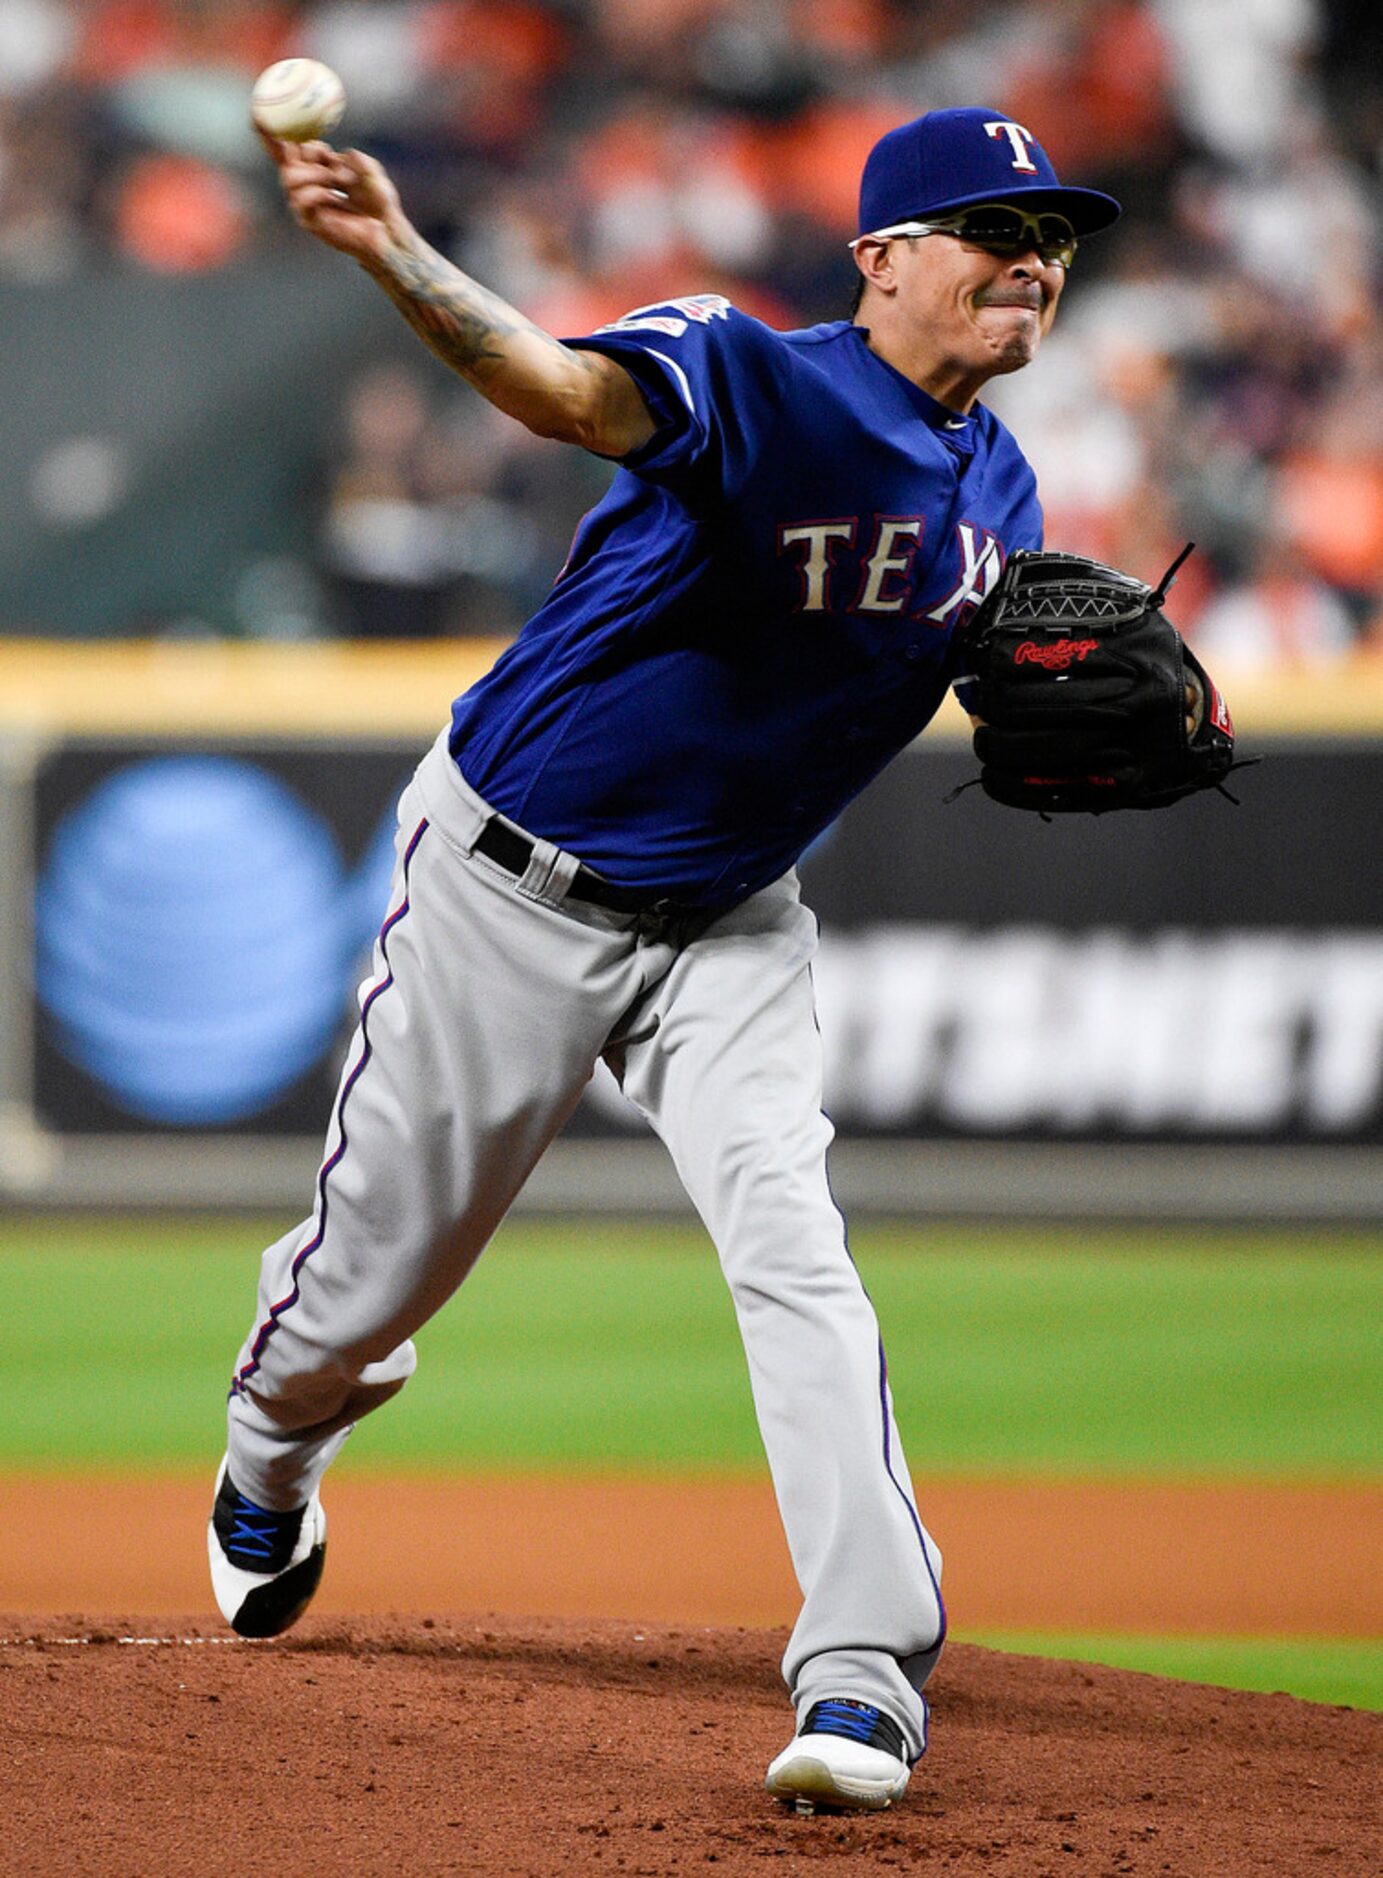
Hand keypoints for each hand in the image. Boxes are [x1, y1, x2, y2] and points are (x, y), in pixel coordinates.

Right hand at [258, 131, 411, 266]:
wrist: (386, 233)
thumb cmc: (378, 202)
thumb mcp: (373, 173)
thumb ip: (359, 160)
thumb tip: (346, 154)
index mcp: (314, 167)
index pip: (287, 147)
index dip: (270, 132)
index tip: (257, 113)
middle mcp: (304, 183)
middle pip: (285, 158)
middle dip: (308, 152)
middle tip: (329, 160)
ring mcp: (304, 203)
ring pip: (290, 177)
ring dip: (315, 174)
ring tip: (337, 181)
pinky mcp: (308, 221)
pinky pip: (301, 199)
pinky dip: (318, 193)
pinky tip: (333, 196)